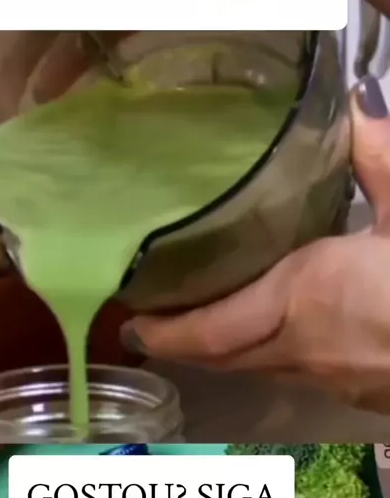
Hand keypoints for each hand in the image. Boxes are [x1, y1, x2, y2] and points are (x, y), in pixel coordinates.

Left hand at [121, 76, 389, 414]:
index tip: (131, 322)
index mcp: (307, 298)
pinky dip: (273, 355)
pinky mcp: (371, 395)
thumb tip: (354, 102)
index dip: (166, 329)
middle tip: (153, 322)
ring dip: (227, 350)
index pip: (212, 328)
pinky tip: (285, 332)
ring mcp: (340, 382)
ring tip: (205, 321)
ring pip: (263, 369)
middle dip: (185, 344)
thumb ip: (379, 155)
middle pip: (226, 357)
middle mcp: (309, 350)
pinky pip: (302, 375)